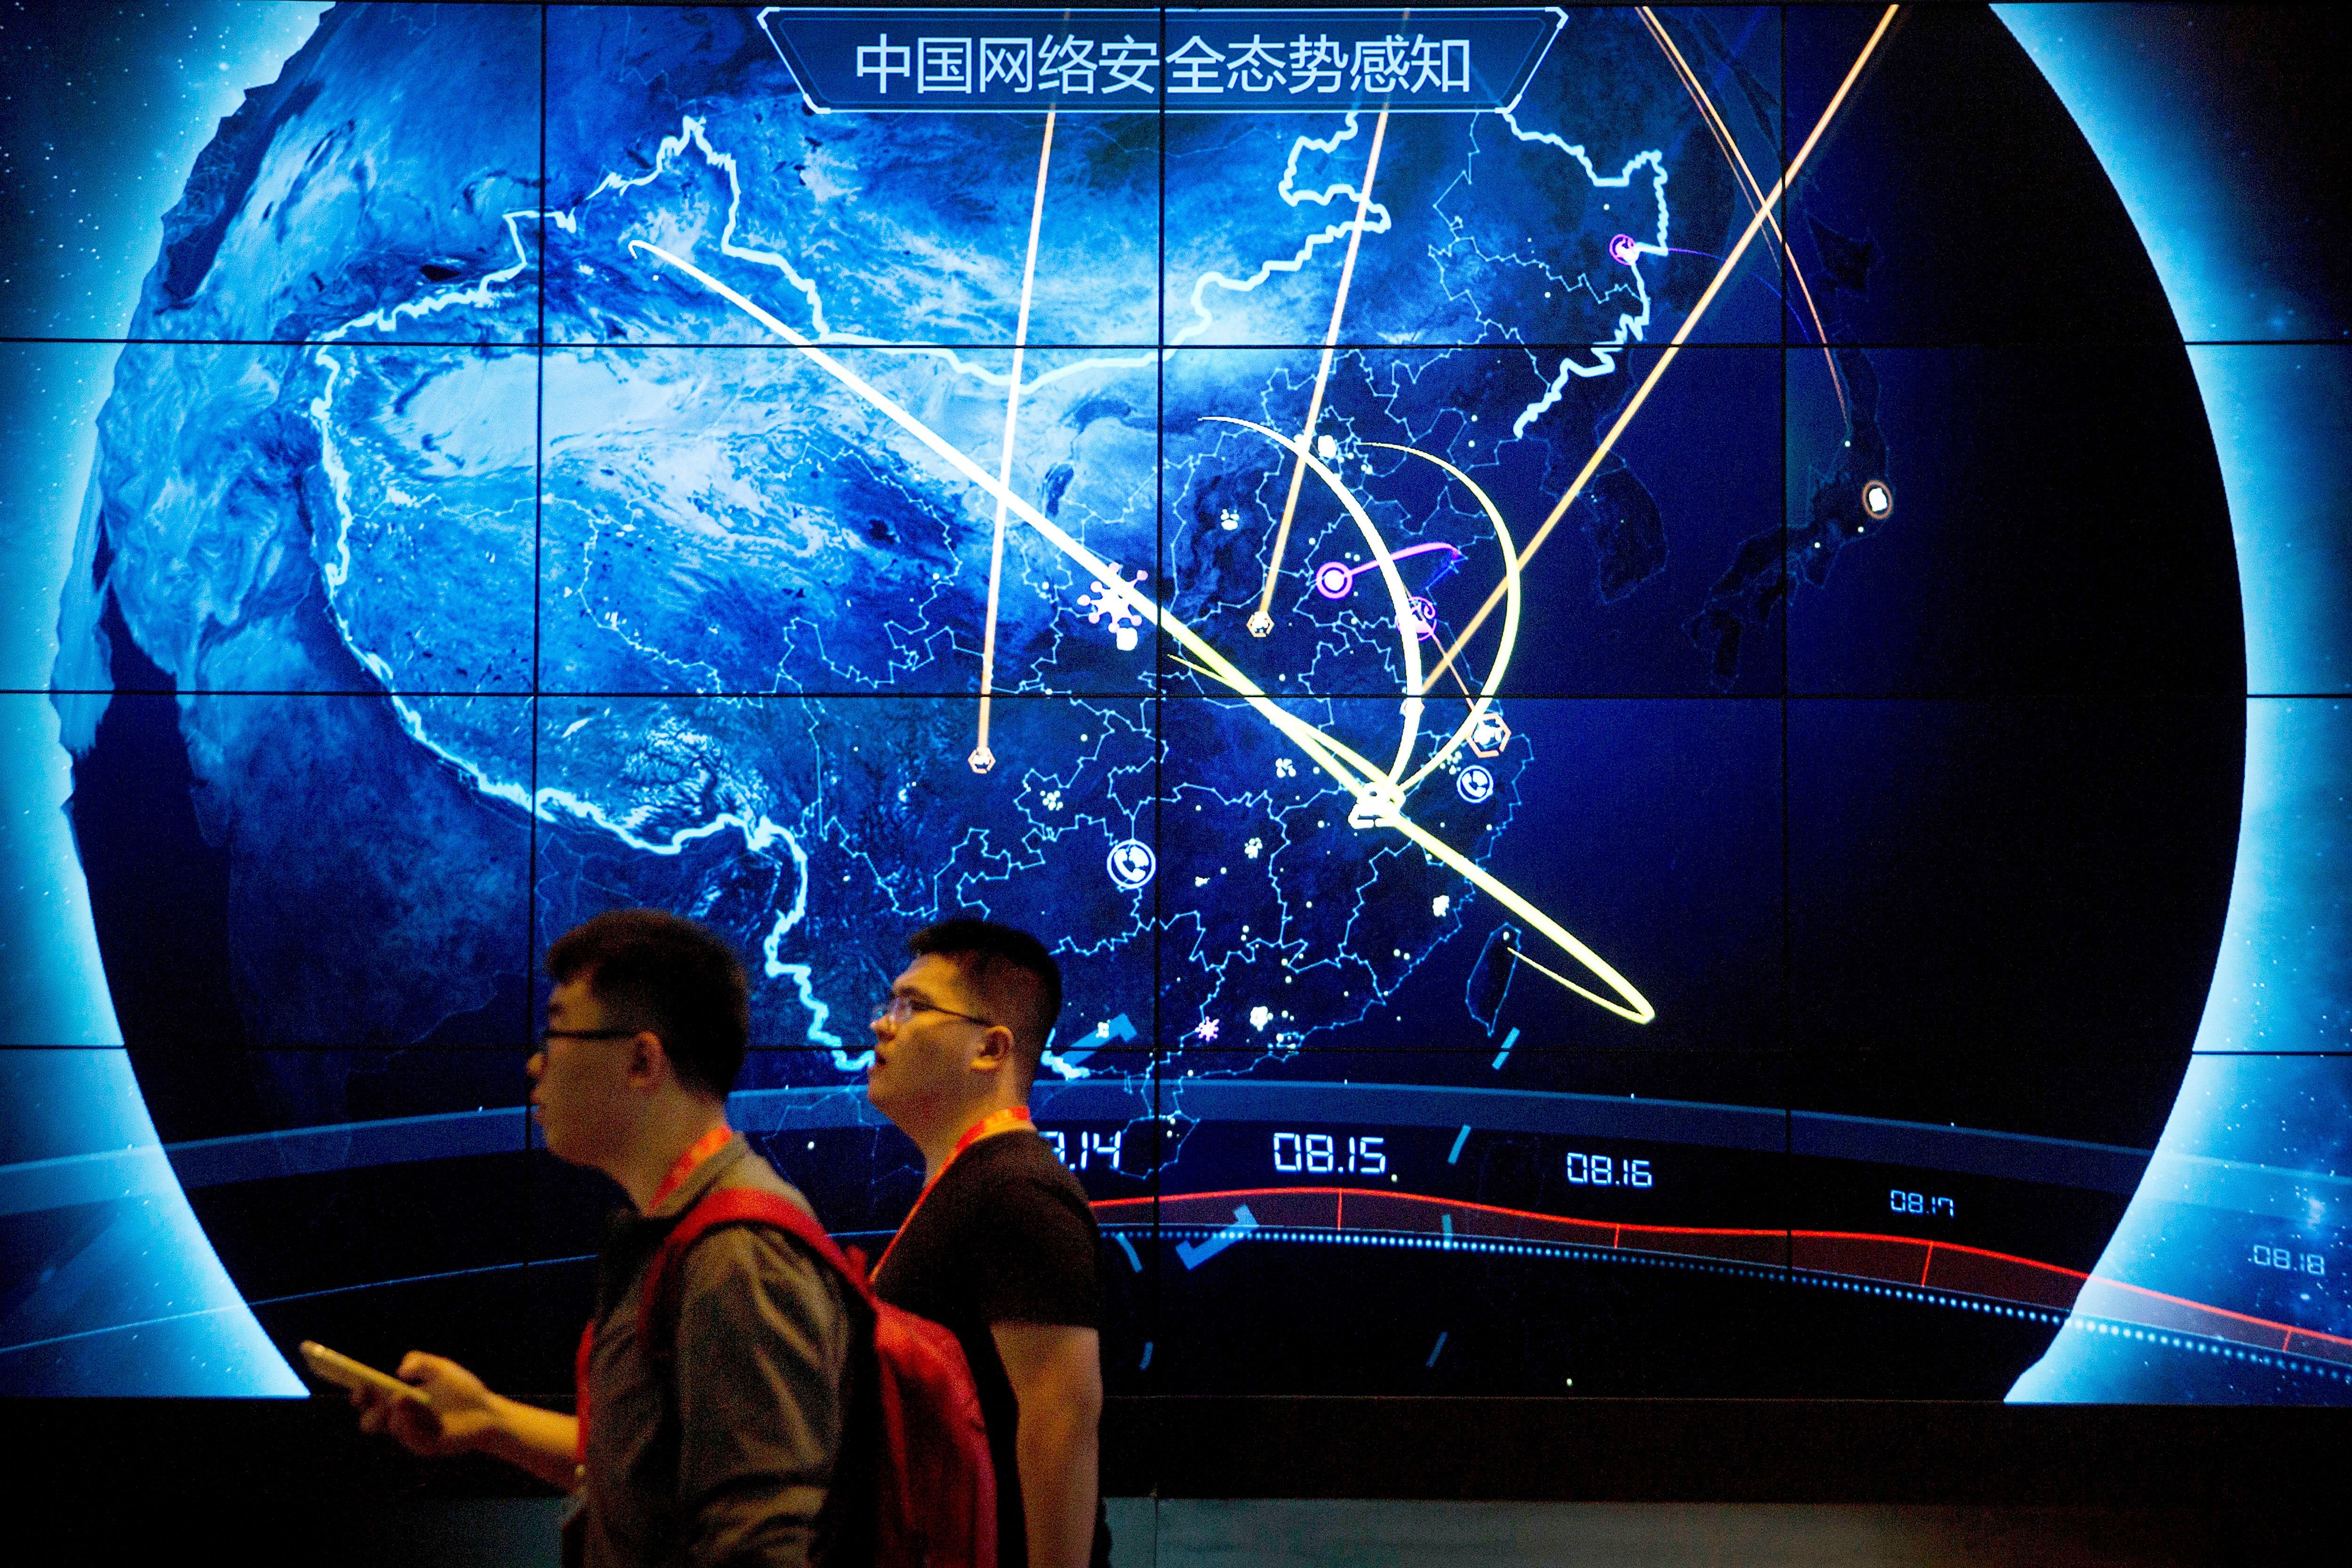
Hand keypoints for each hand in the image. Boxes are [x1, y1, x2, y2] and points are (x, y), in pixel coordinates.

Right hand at [350, 1352, 503, 1457]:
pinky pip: (409, 1438)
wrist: (486, 1410)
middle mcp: (399, 1419)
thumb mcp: (441, 1368)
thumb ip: (420, 1361)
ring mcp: (410, 1434)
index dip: (360, 1394)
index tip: (362, 1385)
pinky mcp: (423, 1446)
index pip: (369, 1401)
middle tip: (386, 1397)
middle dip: (370, 1409)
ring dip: (398, 1411)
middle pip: (369, 1421)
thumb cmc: (463, 1389)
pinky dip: (412, 1424)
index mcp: (398, 1399)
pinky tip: (423, 1415)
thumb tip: (400, 1372)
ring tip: (410, 1398)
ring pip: (391, 1426)